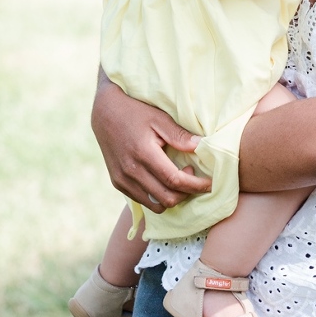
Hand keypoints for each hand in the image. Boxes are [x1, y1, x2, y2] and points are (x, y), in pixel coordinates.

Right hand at [91, 70, 210, 209]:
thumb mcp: (159, 118)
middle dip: (187, 193)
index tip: (210, 183)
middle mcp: (130, 171)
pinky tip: (164, 181)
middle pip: (167, 198)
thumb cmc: (136, 111)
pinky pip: (143, 200)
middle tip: (194, 175)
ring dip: (173, 197)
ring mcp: (122, 180)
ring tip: (179, 178)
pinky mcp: (117, 183)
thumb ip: (180, 135)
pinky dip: (158, 196)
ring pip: (155, 205)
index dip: (196, 185)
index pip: (175, 181)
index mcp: (143, 154)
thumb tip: (202, 146)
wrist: (105, 113)